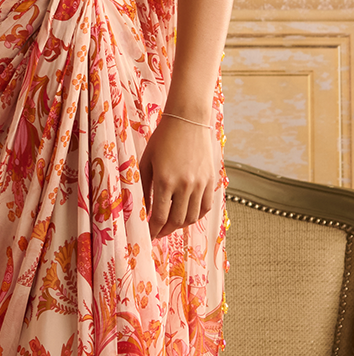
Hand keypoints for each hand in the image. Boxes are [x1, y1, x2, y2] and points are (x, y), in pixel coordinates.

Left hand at [138, 114, 216, 238]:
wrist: (188, 120)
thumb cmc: (163, 138)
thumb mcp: (146, 162)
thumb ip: (144, 187)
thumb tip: (144, 209)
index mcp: (165, 180)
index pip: (159, 216)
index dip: (153, 230)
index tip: (148, 235)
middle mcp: (185, 185)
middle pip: (176, 220)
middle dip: (165, 230)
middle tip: (158, 232)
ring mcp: (200, 183)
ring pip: (193, 217)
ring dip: (180, 225)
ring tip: (171, 224)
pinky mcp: (211, 180)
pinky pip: (206, 207)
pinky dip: (197, 215)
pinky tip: (187, 215)